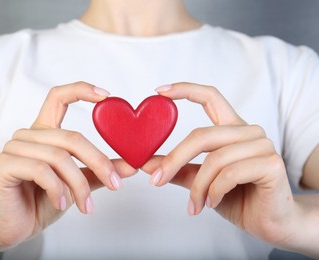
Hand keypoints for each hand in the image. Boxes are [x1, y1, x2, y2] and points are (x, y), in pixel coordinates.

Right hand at [0, 82, 136, 247]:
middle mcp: (28, 135)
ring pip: (59, 157)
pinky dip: (57, 189)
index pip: (58, 98)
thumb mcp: (76, 185)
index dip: (81, 90)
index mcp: (45, 133)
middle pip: (71, 137)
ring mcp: (14, 148)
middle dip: (98, 162)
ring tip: (86, 206)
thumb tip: (131, 166)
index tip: (106, 95)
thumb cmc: (42, 202)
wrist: (14, 228)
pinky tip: (61, 203)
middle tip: (116, 184)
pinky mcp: (4, 165)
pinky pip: (41, 170)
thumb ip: (98, 172)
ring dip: (78, 185)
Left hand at [142, 82, 297, 246]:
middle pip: (202, 135)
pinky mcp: (271, 163)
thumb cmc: (237, 198)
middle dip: (174, 159)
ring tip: (194, 205)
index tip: (160, 91)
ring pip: (214, 159)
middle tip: (156, 180)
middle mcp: (248, 132)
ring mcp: (262, 145)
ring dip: (198, 187)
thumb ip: (178, 169)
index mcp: (232, 129)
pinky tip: (212, 203)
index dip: (186, 89)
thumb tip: (146, 163)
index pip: (210, 97)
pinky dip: (214, 192)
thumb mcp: (201, 181)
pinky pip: (230, 173)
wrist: (270, 223)